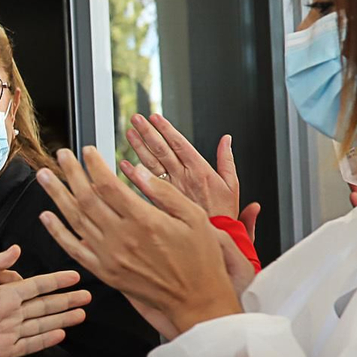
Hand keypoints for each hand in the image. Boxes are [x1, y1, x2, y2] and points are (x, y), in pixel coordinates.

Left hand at [0, 246, 90, 356]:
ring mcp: (8, 331)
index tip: (74, 276)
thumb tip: (15, 249)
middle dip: (66, 299)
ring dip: (62, 318)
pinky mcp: (4, 349)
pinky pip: (30, 343)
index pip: (36, 285)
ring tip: (81, 313)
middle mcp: (9, 312)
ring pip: (42, 323)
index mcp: (2, 294)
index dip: (55, 281)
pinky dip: (46, 339)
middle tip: (87, 295)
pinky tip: (61, 334)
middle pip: (45, 305)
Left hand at [37, 148, 242, 335]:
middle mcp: (121, 238)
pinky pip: (73, 249)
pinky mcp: (104, 272)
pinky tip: (46, 216)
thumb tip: (136, 170)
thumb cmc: (200, 259)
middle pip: (86, 198)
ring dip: (57, 195)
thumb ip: (163, 192)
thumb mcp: (194, 217)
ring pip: (75, 220)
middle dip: (70, 173)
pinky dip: (57, 231)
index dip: (93, 165)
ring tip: (45, 176)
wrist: (196, 300)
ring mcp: (109, 256)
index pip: (108, 186)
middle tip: (61, 155)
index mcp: (144, 221)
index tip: (87, 151)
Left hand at [125, 115, 259, 236]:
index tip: (154, 117)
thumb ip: (227, 160)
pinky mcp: (161, 203)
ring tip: (129, 133)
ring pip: (151, 164)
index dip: (166, 129)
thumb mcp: (232, 185)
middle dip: (148, 132)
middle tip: (136, 119)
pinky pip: (144, 187)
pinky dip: (133, 175)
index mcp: (200, 171)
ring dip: (138, 147)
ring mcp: (170, 189)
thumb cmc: (223, 214)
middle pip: (162, 150)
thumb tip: (227, 140)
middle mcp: (182, 177)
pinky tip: (123, 164)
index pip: (180, 144)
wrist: (216, 239)